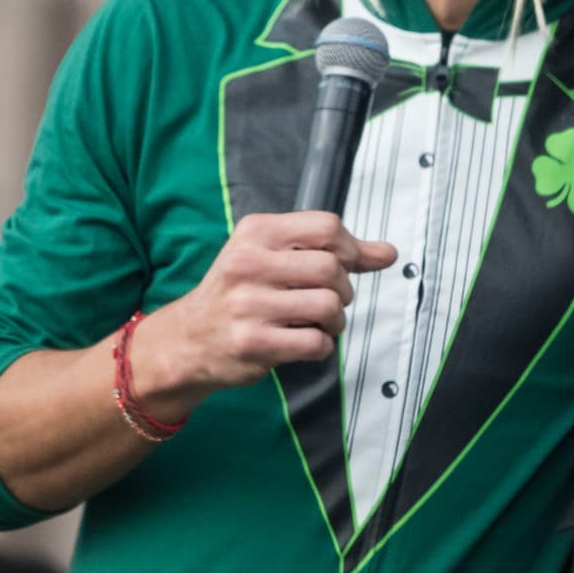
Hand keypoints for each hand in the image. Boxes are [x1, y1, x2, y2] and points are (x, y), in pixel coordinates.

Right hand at [133, 212, 397, 418]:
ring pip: (329, 306)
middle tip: (328, 300)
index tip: (344, 265)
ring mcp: (248, 305)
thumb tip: (387, 252)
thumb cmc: (236, 294)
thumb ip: (332, 252)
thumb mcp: (272, 257)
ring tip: (317, 323)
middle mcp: (248, 264)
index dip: (349, 249)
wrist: (186, 340)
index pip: (326, 227)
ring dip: (335, 321)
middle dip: (343, 290)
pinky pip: (315, 342)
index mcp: (255, 233)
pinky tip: (302, 342)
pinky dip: (320, 346)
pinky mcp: (252, 343)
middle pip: (332, 268)